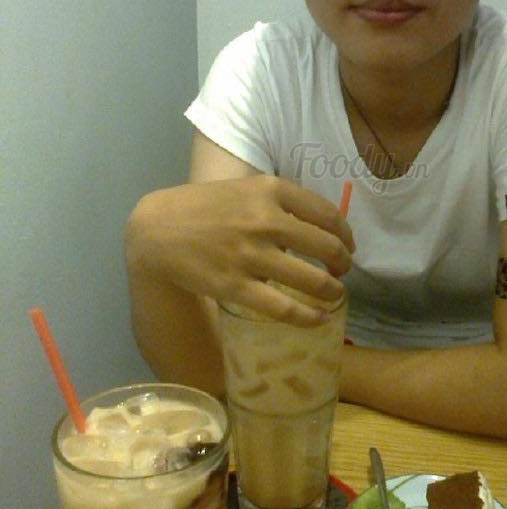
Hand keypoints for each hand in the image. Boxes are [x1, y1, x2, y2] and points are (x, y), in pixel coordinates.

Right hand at [127, 175, 354, 325]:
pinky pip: (285, 308)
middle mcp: (265, 220)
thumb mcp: (244, 189)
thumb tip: (319, 225)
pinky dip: (309, 316)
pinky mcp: (236, 287)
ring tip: (335, 295)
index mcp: (270, 190)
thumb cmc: (203, 207)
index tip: (347, 245)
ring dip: (332, 291)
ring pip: (312, 280)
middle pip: (327, 247)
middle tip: (342, 272)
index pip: (327, 214)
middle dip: (343, 263)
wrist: (157, 229)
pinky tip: (319, 319)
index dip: (345, 234)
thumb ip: (279, 201)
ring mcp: (251, 255)